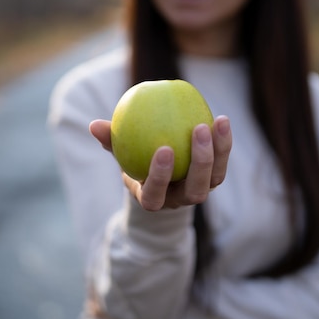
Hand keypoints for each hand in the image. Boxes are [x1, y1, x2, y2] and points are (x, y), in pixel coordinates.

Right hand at [89, 116, 231, 210]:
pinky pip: (221, 162)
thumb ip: (111, 141)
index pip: (156, 194)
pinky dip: (224, 143)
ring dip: (218, 151)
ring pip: (214, 178)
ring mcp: (199, 190)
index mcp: (153, 198)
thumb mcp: (122, 153)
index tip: (163, 149)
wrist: (159, 176)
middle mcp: (179, 199)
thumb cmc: (134, 161)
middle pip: (194, 191)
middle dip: (199, 162)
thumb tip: (94, 125)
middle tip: (197, 129)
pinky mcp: (213, 178)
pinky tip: (222, 119)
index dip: (160, 176)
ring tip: (217, 122)